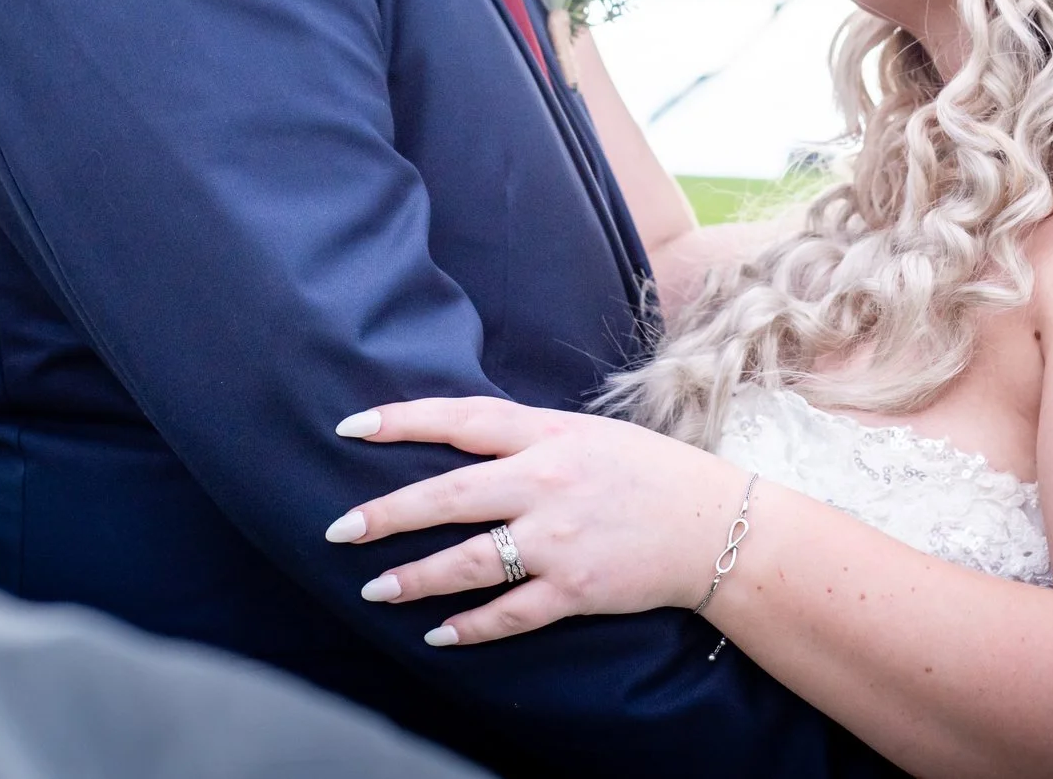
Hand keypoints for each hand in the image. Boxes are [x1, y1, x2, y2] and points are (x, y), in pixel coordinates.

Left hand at [324, 397, 749, 646]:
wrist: (715, 525)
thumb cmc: (649, 474)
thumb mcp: (588, 434)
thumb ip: (527, 439)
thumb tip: (462, 440)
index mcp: (548, 435)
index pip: (460, 418)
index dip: (401, 421)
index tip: (350, 427)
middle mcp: (546, 483)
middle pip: (446, 496)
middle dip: (385, 514)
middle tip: (338, 529)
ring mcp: (559, 539)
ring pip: (467, 563)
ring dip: (414, 579)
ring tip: (375, 589)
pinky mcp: (574, 589)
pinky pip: (507, 613)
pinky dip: (468, 628)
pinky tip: (438, 634)